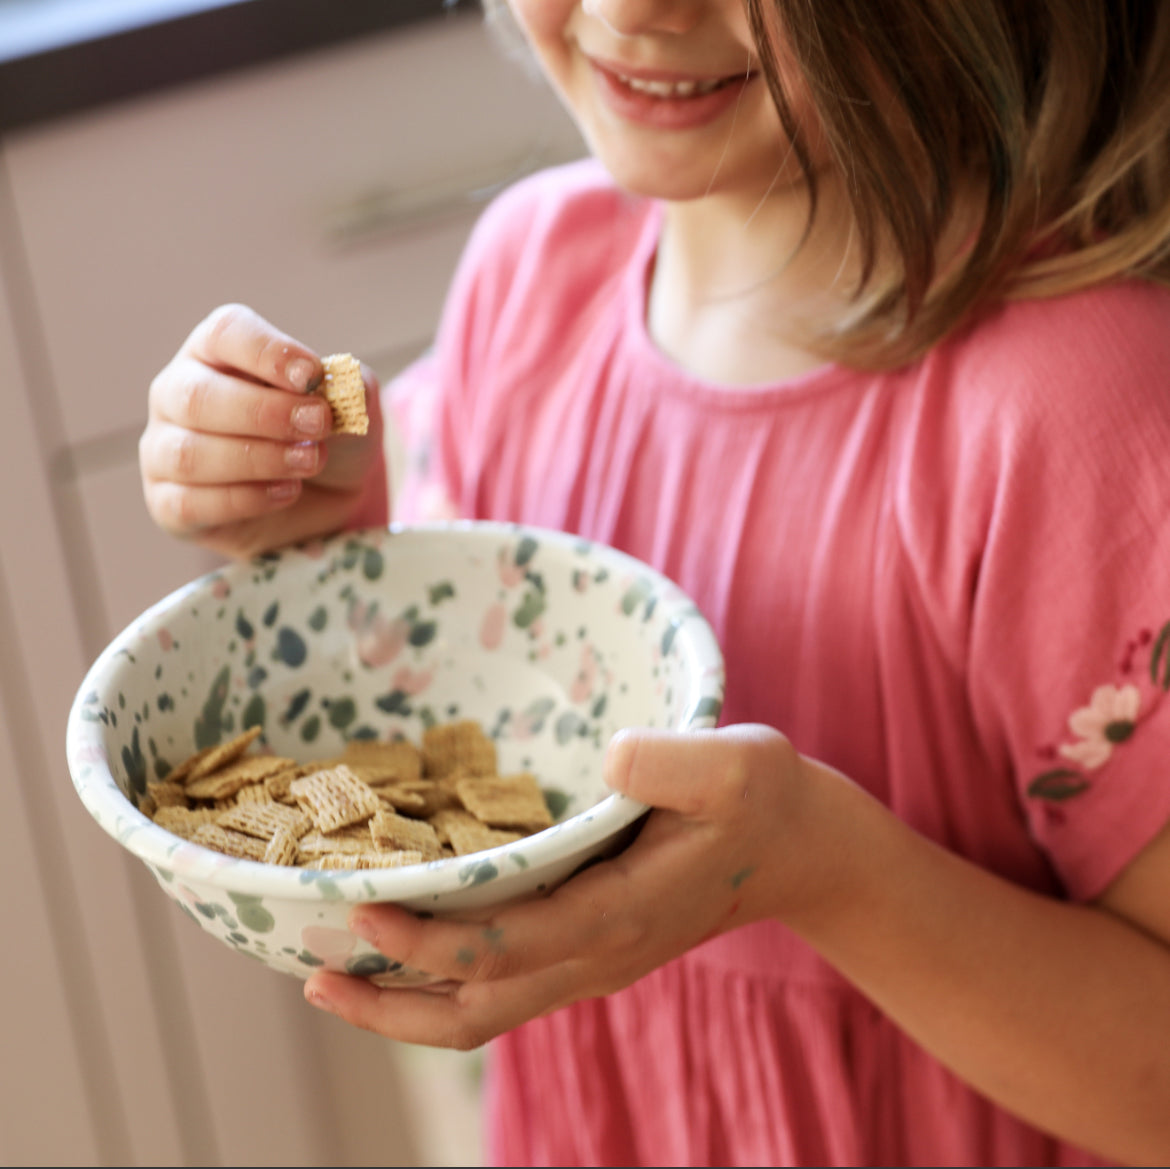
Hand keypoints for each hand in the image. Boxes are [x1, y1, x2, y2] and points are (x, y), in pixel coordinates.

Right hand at [140, 303, 387, 558]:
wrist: (324, 500)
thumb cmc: (325, 438)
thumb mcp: (351, 408)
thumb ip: (348, 390)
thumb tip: (334, 388)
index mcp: (218, 351)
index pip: (226, 334)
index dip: (268, 353)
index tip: (312, 376)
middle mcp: (178, 392)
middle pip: (197, 396)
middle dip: (266, 414)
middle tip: (318, 425)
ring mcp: (164, 448)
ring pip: (189, 454)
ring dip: (259, 459)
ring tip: (309, 463)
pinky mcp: (170, 503)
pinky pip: (190, 503)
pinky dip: (245, 500)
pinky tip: (287, 493)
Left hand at [303, 724, 820, 1049]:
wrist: (800, 850)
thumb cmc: (766, 800)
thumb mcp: (737, 763)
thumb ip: (674, 761)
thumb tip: (607, 757)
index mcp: (620, 915)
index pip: (503, 948)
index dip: (426, 939)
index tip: (362, 904)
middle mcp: (595, 955)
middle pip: (474, 1010)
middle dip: (389, 1003)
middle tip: (312, 974)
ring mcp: (590, 960)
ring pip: (482, 1011)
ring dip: (404, 1004)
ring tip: (332, 975)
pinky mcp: (588, 947)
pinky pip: (500, 985)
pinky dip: (441, 980)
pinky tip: (407, 942)